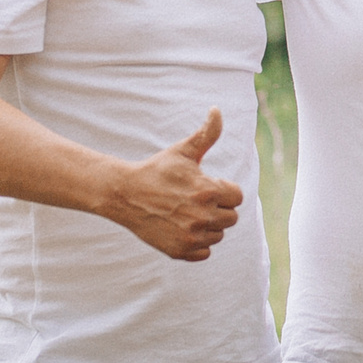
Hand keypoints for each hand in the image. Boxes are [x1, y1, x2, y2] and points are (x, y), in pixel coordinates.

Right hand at [104, 109, 245, 260]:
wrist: (125, 194)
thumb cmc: (157, 170)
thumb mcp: (183, 150)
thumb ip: (207, 133)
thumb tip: (217, 110)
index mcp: (209, 190)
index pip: (237, 197)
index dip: (222, 190)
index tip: (204, 186)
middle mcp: (203, 216)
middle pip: (231, 218)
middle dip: (218, 208)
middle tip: (195, 201)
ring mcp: (191, 236)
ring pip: (218, 235)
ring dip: (208, 226)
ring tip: (187, 213)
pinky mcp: (179, 251)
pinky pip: (204, 252)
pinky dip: (197, 244)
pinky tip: (182, 229)